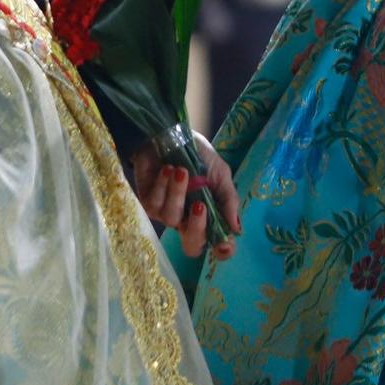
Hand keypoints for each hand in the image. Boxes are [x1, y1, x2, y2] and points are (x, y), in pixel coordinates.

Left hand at [131, 134, 241, 258]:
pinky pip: (156, 204)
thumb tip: (236, 228)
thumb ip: (228, 199)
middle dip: (197, 227)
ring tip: (181, 171)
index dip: (221, 250)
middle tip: (200, 205)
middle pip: (192, 245)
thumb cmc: (197, 154)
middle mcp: (187, 219)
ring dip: (178, 193)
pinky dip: (163, 185)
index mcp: (208, 214)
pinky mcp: (148, 203)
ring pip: (172, 219)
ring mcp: (166, 213)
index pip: (215, 242)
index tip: (225, 245)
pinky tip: (167, 169)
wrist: (168, 134)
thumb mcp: (220, 173)